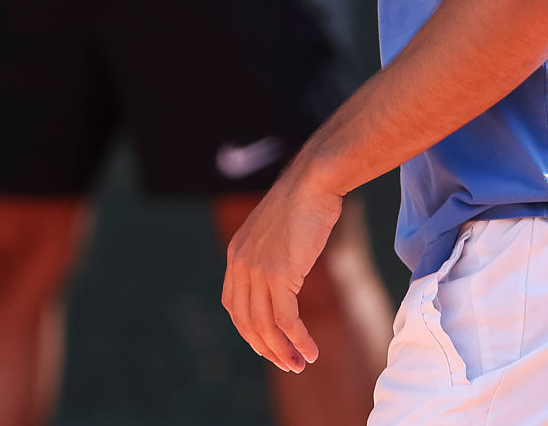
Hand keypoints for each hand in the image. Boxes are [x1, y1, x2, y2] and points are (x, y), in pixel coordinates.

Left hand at [222, 164, 342, 372]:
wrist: (314, 182)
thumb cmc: (304, 201)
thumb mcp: (278, 230)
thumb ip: (272, 254)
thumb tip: (284, 274)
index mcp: (236, 254)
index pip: (234, 306)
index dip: (250, 330)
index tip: (269, 344)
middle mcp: (241, 264)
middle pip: (247, 322)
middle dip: (267, 348)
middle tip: (288, 364)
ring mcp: (258, 270)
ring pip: (265, 325)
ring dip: (283, 351)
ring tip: (301, 364)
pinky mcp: (279, 275)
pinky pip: (285, 320)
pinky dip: (297, 340)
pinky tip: (310, 351)